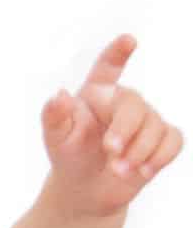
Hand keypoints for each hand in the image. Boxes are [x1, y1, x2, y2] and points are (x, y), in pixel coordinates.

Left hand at [41, 34, 182, 218]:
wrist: (86, 187)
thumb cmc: (68, 154)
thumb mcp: (55, 137)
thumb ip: (53, 115)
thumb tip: (59, 94)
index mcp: (95, 93)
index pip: (107, 68)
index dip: (117, 53)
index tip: (129, 40)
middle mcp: (123, 101)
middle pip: (134, 104)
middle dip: (125, 130)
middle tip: (110, 151)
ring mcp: (146, 119)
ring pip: (156, 127)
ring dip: (137, 152)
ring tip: (118, 170)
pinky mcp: (162, 139)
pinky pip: (173, 141)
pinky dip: (159, 158)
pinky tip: (143, 171)